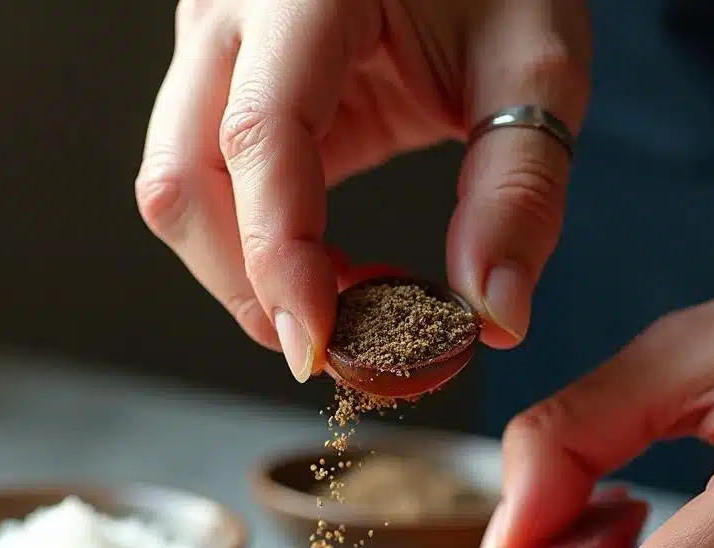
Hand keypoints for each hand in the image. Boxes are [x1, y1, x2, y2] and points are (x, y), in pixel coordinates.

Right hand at [136, 0, 589, 379]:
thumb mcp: (534, 68)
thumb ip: (518, 190)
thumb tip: (495, 319)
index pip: (259, 137)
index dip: (278, 256)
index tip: (320, 348)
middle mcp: (229, 15)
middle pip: (184, 181)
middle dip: (250, 285)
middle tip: (337, 345)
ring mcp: (213, 52)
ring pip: (179, 195)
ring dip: (248, 277)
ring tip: (345, 305)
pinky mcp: (222, 93)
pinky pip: (209, 194)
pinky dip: (258, 254)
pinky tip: (327, 273)